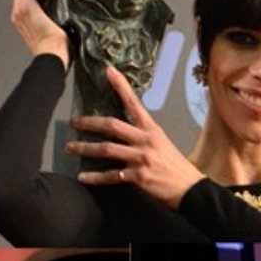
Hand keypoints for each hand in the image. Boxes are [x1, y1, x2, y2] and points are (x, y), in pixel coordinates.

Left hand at [10, 0, 68, 66]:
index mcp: (25, 7)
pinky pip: (25, 7)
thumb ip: (55, 1)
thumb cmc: (56, 44)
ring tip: (52, 4)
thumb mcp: (60, 16)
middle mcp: (17, 11)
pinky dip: (35, 5)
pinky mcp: (21, 26)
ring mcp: (18, 19)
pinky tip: (48, 13)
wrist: (51, 60)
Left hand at [66, 66, 204, 208]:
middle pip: (112, 125)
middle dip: (89, 122)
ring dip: (85, 148)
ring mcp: (141, 158)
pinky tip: (83, 177)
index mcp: (153, 130)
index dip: (120, 86)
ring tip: (70, 147)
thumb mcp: (163, 144)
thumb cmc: (177, 167)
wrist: (190, 189)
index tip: (108, 71)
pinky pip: (111, 175)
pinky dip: (95, 177)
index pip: (134, 103)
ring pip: (106, 149)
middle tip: (73, 122)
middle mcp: (146, 141)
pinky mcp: (137, 176)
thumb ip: (144, 137)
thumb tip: (124, 133)